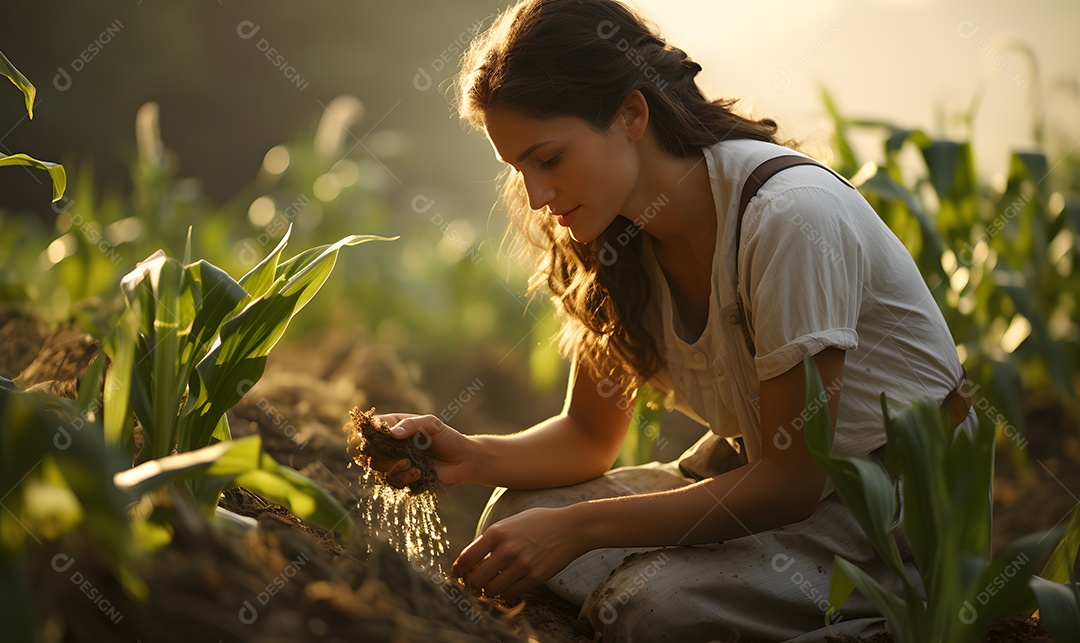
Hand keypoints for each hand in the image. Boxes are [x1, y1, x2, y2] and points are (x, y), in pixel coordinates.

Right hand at [370, 413, 474, 487]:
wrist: (463, 460)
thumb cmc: (448, 438)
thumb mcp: (432, 424)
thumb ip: (412, 425)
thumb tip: (392, 434)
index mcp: (396, 425)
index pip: (373, 426)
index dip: (369, 432)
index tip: (379, 438)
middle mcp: (392, 443)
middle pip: (370, 450)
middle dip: (380, 456)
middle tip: (401, 457)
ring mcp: (396, 461)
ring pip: (378, 468)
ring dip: (393, 468)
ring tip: (411, 465)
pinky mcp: (403, 477)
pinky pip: (392, 481)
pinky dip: (403, 478)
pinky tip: (418, 473)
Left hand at [452, 505, 589, 599]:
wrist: (570, 527)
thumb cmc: (539, 522)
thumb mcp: (511, 522)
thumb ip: (492, 538)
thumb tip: (473, 558)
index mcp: (497, 532)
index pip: (466, 558)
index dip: (458, 570)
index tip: (458, 574)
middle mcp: (507, 549)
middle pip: (476, 579)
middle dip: (472, 584)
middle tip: (474, 584)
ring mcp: (521, 564)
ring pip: (492, 589)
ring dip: (488, 590)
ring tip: (491, 586)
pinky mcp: (535, 577)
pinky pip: (510, 593)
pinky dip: (505, 593)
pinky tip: (507, 586)